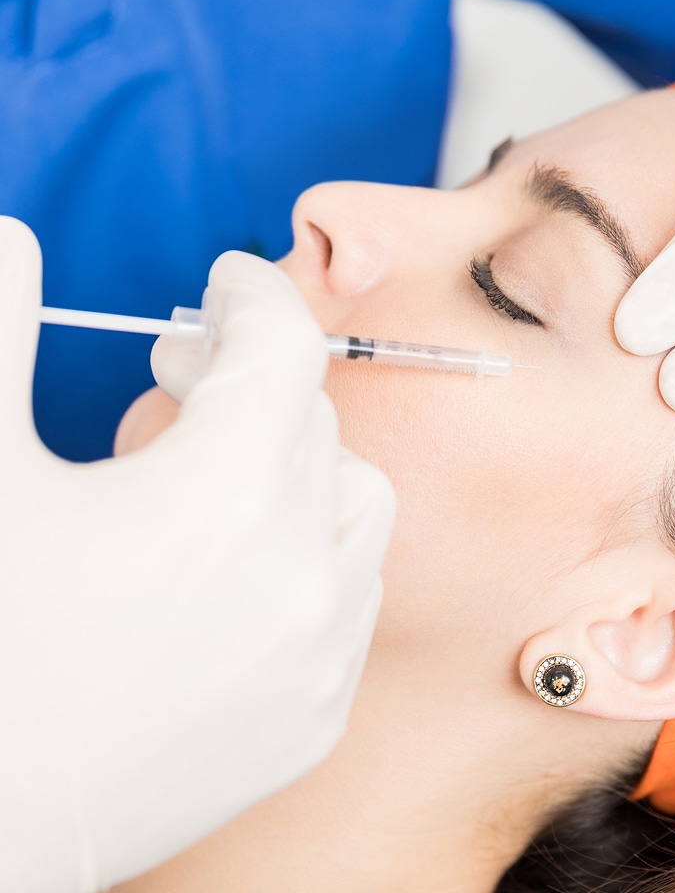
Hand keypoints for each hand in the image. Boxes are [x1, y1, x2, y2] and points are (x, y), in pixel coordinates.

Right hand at [0, 217, 394, 891]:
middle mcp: (300, 576)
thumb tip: (16, 239)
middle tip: (179, 374)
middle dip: (251, 380)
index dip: (254, 295)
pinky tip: (237, 562)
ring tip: (214, 470)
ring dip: (299, 463)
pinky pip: (351, 592)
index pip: (284, 350)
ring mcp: (317, 657)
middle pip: (313, 421)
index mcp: (227, 499)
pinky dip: (312, 549)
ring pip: (355, 504)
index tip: (227, 281)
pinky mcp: (312, 721)